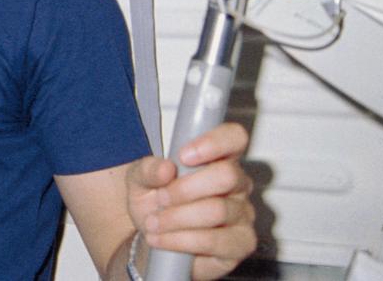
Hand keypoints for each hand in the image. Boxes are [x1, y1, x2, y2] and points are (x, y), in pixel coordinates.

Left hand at [126, 123, 256, 279]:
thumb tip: (165, 169)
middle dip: (185, 189)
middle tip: (160, 198)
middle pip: (227, 175)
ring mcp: (242, 215)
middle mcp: (237, 184)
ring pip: (218, 211)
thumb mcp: (140, 179)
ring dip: (177, 218)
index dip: (214, 143)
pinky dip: (181, 240)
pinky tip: (161, 239)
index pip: (234, 137)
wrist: (151, 234)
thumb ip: (148, 169)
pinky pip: (216, 242)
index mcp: (217, 158)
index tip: (184, 156)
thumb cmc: (154, 200)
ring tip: (153, 222)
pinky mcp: (240, 244)